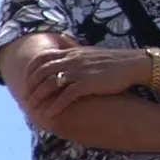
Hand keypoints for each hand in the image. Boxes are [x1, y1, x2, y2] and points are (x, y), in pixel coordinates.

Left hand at [24, 47, 147, 119]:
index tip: (26, 83)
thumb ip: (74, 51)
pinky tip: (50, 114)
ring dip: (39, 98)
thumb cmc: (114, 61)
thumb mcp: (90, 52)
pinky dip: (55, 105)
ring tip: (34, 110)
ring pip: (49, 84)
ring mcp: (79, 71)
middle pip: (41, 72)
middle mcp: (72, 60)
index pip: (42, 58)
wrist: (133, 64)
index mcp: (71, 52)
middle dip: (31, 87)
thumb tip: (63, 45)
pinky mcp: (87, 83)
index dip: (30, 71)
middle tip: (26, 100)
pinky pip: (65, 96)